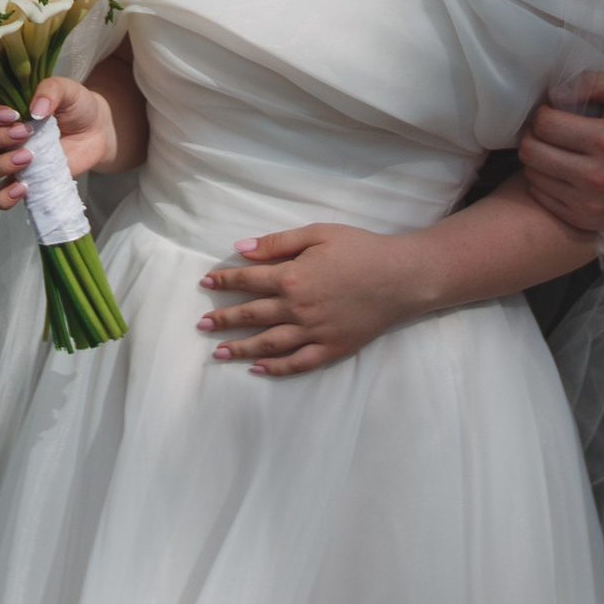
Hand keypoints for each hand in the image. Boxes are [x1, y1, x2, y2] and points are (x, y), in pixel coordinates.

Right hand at [0, 75, 118, 208]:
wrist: (96, 132)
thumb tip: (35, 110)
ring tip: (28, 157)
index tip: (12, 114)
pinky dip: (3, 196)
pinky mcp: (20, 182)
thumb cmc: (76, 105)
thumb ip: (50, 90)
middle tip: (25, 133)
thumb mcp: (67, 89)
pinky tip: (23, 188)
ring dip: (0, 164)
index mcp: (1, 110)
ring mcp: (6, 161)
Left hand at [196, 223, 424, 376]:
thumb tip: (241, 249)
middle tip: (202, 325)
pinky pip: (298, 363)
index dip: (224, 281)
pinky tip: (258, 370)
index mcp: (292, 277)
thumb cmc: (361, 249)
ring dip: (240, 349)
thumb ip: (278, 243)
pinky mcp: (331, 348)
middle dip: (223, 320)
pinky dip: (276, 369)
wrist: (402, 276)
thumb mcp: (318, 233)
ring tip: (218, 353)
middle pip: (251, 315)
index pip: (247, 280)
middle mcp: (297, 308)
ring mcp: (314, 332)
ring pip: (268, 344)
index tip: (206, 283)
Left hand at [514, 70, 603, 235]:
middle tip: (547, 131)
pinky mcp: (582, 219)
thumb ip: (593, 82)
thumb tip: (554, 94)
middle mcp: (598, 176)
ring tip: (554, 150)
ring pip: (531, 174)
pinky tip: (559, 170)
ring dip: (537, 159)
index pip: (546, 124)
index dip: (544, 113)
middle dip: (534, 135)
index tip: (553, 112)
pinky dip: (543, 181)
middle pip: (532, 151)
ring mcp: (589, 202)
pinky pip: (540, 195)